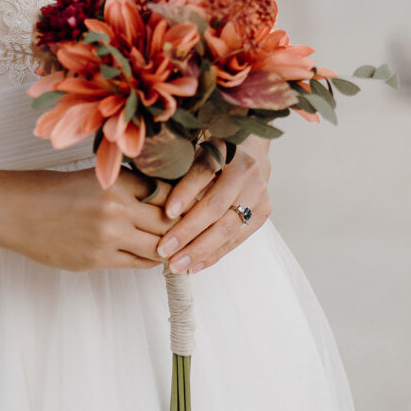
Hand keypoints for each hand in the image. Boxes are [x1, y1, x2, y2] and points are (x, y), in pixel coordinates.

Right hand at [0, 164, 172, 272]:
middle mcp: (116, 207)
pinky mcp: (96, 259)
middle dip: (181, 227)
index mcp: (116, 180)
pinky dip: (149, 260)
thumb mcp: (92, 178)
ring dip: (168, 247)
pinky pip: (137, 264)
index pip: (167, 192)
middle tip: (191, 229)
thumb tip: (160, 199)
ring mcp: (107, 236)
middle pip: (168, 221)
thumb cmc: (48, 189)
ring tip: (175, 246)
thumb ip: (125, 188)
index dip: (181, 201)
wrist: (12, 209)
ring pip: (158, 247)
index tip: (189, 205)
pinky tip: (152, 256)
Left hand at [153, 137, 272, 273]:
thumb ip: (177, 163)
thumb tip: (148, 190)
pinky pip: (236, 238)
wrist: (250, 150)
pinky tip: (195, 265)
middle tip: (165, 250)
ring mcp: (258, 192)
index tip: (167, 212)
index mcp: (226, 146)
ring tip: (177, 264)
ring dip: (200, 249)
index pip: (204, 171)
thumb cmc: (211, 149)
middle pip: (216, 205)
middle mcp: (246, 169)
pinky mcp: (263, 211)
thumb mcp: (193, 146)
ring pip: (228, 226)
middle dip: (188, 231)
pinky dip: (214, 254)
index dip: (185, 192)